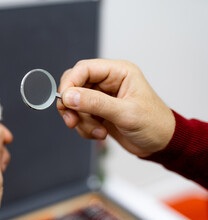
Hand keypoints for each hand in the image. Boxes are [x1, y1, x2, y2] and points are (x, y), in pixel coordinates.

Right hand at [57, 59, 174, 156]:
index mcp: (119, 72)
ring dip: (81, 121)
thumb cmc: (154, 125)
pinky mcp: (98, 111)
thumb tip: (68, 96)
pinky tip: (100, 133)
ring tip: (98, 132)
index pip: (84, 69)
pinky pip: (79, 115)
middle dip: (71, 105)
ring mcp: (102, 96)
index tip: (64, 101)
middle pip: (74, 85)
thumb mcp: (125, 114)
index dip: (70, 83)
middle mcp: (108, 81)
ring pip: (74, 103)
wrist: (161, 144)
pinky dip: (84, 127)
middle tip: (72, 120)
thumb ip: (96, 103)